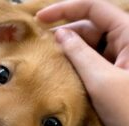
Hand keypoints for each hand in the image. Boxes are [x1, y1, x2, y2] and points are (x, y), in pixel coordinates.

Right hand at [36, 0, 128, 125]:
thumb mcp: (101, 81)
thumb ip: (79, 54)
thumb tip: (59, 34)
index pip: (95, 8)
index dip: (65, 9)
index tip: (39, 18)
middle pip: (92, 26)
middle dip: (66, 34)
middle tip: (41, 47)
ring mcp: (125, 59)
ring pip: (92, 45)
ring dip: (70, 51)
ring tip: (49, 61)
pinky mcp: (119, 74)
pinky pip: (95, 61)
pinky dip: (78, 64)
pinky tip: (63, 73)